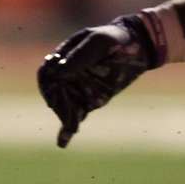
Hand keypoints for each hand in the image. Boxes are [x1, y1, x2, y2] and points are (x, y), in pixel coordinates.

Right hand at [37, 15, 161, 147]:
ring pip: (63, 107)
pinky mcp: (90, 101)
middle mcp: (66, 75)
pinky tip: (62, 143)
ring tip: (72, 127)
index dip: (48, 83)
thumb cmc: (115, 39)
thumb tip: (60, 71)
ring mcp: (77, 89)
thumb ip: (80, 55)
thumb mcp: (99, 42)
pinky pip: (75, 116)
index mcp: (62, 58)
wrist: (138, 46)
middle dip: (58, 104)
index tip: (58, 87)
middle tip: (69, 114)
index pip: (46, 73)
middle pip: (53, 93)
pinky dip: (67, 131)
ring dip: (65, 116)